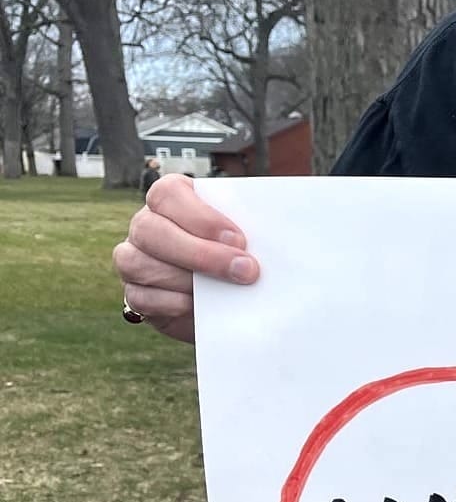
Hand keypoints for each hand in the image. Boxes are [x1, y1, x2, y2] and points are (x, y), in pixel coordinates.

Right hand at [112, 174, 259, 343]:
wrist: (231, 296)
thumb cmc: (239, 253)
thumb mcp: (246, 236)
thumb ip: (250, 228)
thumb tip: (275, 235)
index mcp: (170, 199)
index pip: (168, 194)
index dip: (202, 218)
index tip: (240, 240)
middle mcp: (146, 225)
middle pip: (150, 230)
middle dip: (200, 253)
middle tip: (245, 270)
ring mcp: (133, 259)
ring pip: (138, 264)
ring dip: (186, 279)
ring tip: (225, 291)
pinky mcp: (135, 294)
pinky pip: (141, 297)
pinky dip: (172, 303)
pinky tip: (199, 306)